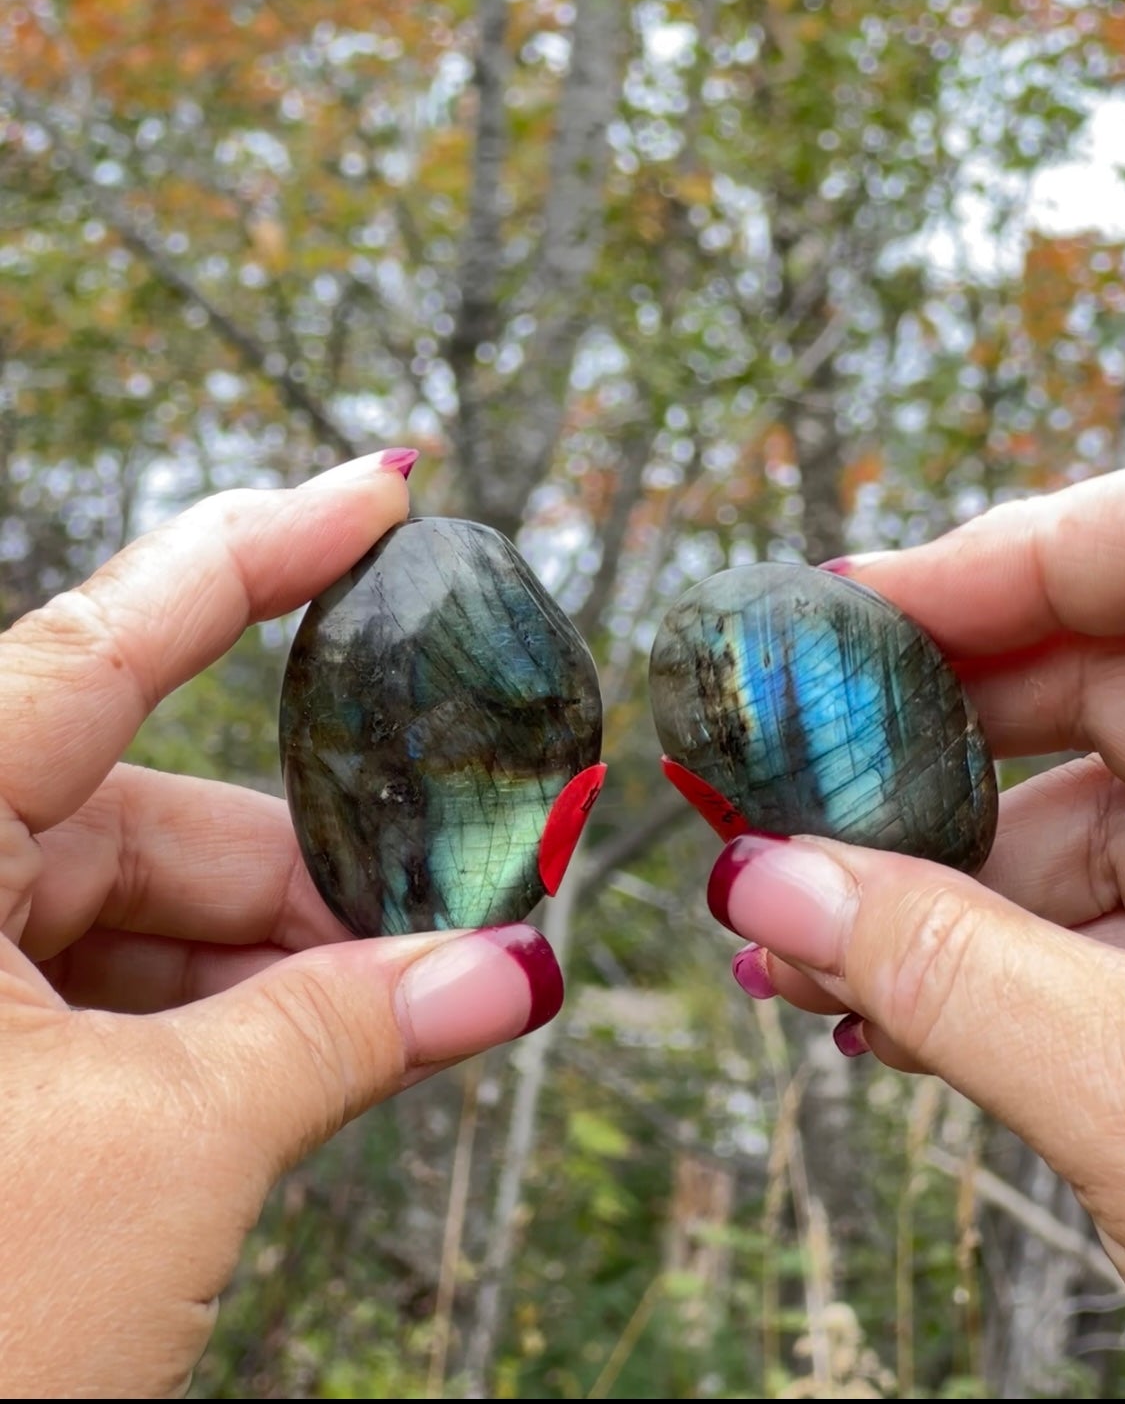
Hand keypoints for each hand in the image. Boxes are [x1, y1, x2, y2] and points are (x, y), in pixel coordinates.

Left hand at [0, 451, 561, 1397]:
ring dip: (275, 962)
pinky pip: (92, 985)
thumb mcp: (166, 1154)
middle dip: (317, 868)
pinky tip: (308, 1058)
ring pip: (130, 909)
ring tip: (406, 1012)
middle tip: (467, 915)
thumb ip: (347, 1033)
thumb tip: (512, 973)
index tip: (380, 490)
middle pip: (148, 810)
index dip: (262, 551)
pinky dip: (206, 1018)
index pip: (111, 641)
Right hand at [708, 451, 1124, 1396]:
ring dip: (941, 863)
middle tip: (796, 772)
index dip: (1008, 550)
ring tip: (807, 928)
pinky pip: (1110, 900)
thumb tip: (764, 882)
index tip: (860, 615)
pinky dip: (996, 940)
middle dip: (932, 727)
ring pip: (1094, 798)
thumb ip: (934, 972)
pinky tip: (885, 996)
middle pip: (1108, 664)